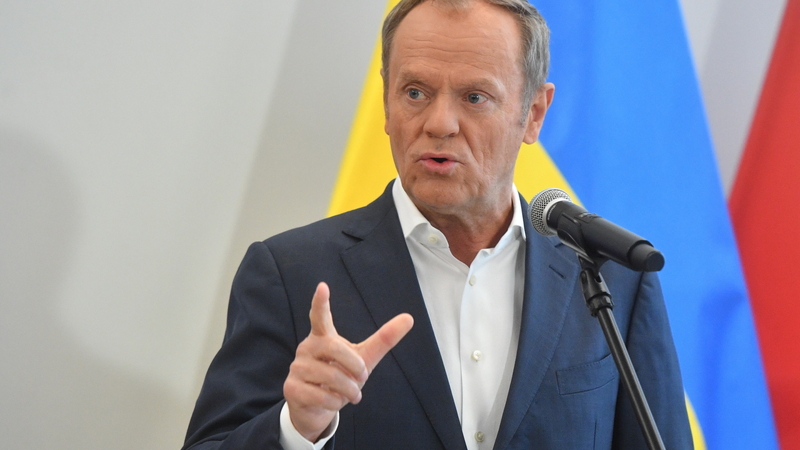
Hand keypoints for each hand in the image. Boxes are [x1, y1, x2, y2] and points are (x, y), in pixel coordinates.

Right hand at [283, 282, 413, 441]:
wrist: (317, 408)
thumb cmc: (340, 377)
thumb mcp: (364, 358)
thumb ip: (384, 339)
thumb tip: (410, 317)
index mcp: (323, 336)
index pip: (320, 316)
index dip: (321, 302)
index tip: (322, 287)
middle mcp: (307, 348)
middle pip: (335, 349)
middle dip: (355, 366)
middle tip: (362, 377)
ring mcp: (297, 367)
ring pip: (330, 377)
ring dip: (348, 390)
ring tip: (351, 394)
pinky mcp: (291, 388)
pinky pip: (320, 396)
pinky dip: (335, 403)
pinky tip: (334, 401)